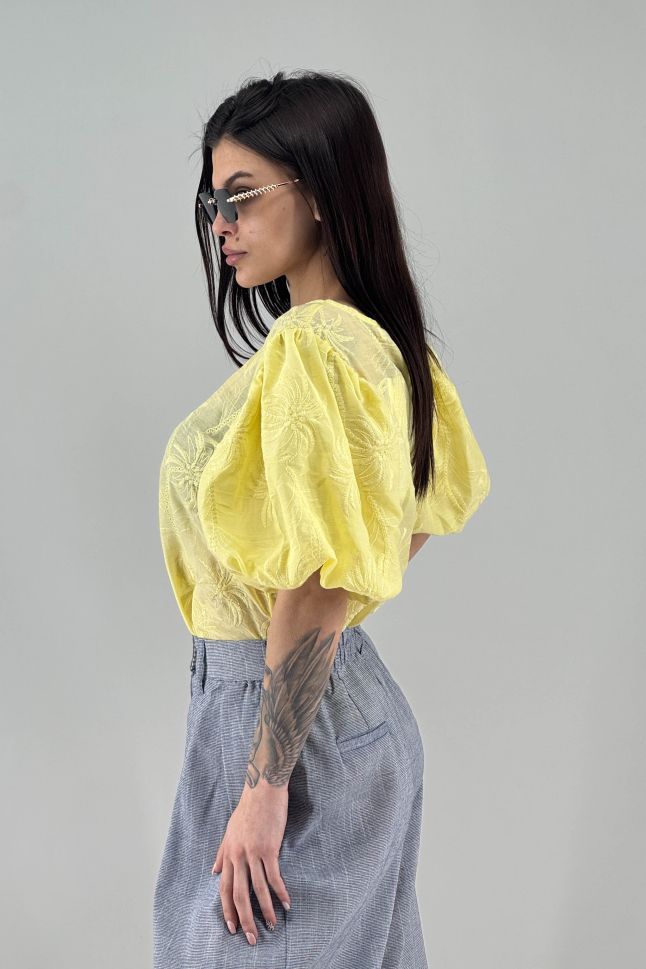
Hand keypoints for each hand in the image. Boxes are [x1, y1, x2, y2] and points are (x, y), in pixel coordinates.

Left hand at [211, 782, 291, 944]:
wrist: (262, 790)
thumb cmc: (248, 809)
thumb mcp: (229, 831)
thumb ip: (222, 853)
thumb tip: (214, 872)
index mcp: (228, 853)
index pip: (225, 889)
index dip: (228, 910)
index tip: (232, 928)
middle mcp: (238, 856)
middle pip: (239, 895)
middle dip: (245, 919)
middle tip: (251, 938)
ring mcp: (253, 853)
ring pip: (258, 889)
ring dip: (266, 910)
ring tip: (272, 925)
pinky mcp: (269, 848)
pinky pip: (274, 876)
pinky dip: (280, 892)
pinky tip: (286, 904)